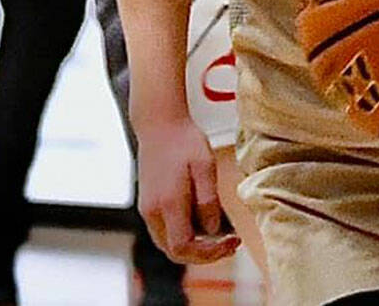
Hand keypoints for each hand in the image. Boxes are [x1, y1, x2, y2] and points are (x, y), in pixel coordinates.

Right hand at [136, 116, 239, 263]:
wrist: (159, 123)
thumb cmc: (184, 141)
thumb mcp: (205, 165)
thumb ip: (209, 200)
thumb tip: (213, 230)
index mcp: (169, 202)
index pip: (184, 247)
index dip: (209, 253)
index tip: (231, 243)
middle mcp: (153, 211)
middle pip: (175, 252)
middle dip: (204, 254)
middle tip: (229, 243)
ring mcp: (147, 210)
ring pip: (168, 245)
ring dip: (193, 247)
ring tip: (220, 236)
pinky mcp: (147, 205)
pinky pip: (164, 232)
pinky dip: (183, 236)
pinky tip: (202, 223)